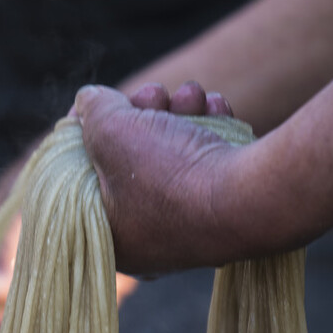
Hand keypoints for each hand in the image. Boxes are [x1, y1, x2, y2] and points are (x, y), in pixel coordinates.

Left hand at [74, 81, 251, 274]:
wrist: (250, 198)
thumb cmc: (168, 173)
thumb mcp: (109, 131)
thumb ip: (91, 111)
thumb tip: (89, 100)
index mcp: (111, 236)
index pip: (82, 175)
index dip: (87, 131)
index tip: (99, 103)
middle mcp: (148, 237)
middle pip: (129, 158)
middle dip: (142, 112)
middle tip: (155, 95)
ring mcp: (190, 222)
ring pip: (171, 150)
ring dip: (180, 111)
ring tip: (193, 97)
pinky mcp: (224, 204)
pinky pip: (206, 159)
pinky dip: (209, 126)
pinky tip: (216, 108)